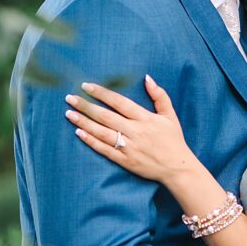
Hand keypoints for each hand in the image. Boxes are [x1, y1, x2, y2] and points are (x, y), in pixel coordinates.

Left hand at [65, 75, 197, 184]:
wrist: (177, 168)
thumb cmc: (174, 140)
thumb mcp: (170, 115)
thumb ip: (160, 95)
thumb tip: (147, 78)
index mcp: (145, 118)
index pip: (119, 101)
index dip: (102, 93)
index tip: (86, 85)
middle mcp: (135, 131)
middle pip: (105, 116)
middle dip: (86, 106)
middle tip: (70, 98)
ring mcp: (128, 147)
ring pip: (101, 132)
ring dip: (84, 122)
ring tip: (69, 113)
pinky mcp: (124, 160)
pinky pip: (104, 149)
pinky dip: (91, 141)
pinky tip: (79, 133)